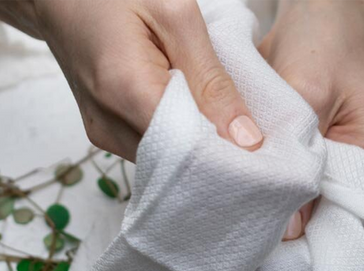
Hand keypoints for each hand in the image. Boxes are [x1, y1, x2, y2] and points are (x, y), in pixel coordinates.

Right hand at [0, 0, 262, 160]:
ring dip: (195, 149)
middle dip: (215, 155)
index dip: (227, 155)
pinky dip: (176, 143)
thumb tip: (247, 139)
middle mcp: (109, 125)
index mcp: (125, 89)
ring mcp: (103, 135)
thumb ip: (212, 80)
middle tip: (249, 143)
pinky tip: (191, 123)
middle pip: (177, 163)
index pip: (189, 149)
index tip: (260, 155)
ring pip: (166, 163)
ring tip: (220, 127)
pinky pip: (151, 152)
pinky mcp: (104, 135)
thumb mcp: (175, 15)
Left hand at [261, 0, 363, 240]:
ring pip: (302, 196)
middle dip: (286, 215)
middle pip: (323, 211)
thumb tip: (287, 229)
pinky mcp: (313, 153)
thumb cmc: (324, 40)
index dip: (307, 228)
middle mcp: (359, 168)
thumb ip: (300, 157)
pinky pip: (290, 177)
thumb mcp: (310, 93)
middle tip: (245, 222)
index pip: (344, 215)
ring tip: (240, 205)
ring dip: (274, 197)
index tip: (268, 235)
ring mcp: (335, 162)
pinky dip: (269, 178)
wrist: (316, 11)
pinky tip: (245, 181)